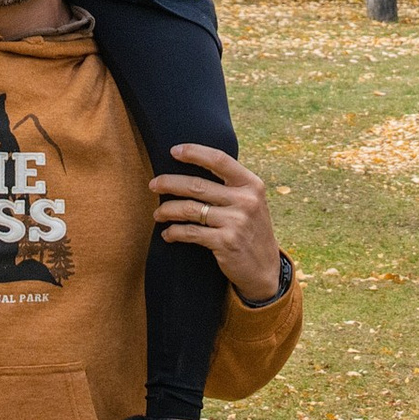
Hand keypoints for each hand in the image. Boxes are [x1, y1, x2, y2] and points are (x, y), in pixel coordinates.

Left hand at [151, 143, 285, 303]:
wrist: (265, 268)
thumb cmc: (250, 230)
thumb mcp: (251, 202)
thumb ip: (231, 185)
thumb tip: (193, 165)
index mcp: (251, 185)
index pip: (219, 160)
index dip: (194, 152)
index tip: (174, 151)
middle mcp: (245, 200)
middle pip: (197, 185)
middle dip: (169, 183)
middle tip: (153, 184)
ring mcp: (236, 221)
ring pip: (189, 209)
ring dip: (167, 210)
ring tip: (157, 214)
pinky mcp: (226, 242)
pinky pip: (190, 232)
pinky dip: (174, 232)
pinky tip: (167, 234)